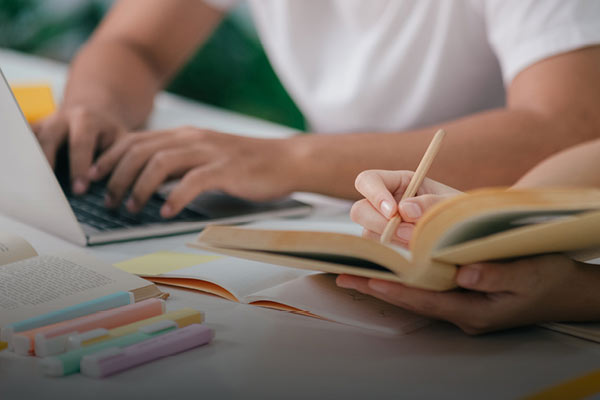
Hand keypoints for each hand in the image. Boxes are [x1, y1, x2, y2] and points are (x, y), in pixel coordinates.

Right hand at [32, 105, 126, 193]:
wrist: (95, 114)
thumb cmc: (109, 134)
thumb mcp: (120, 141)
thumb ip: (115, 159)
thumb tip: (109, 186)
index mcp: (87, 120)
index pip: (80, 143)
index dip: (79, 167)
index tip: (80, 190)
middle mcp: (62, 118)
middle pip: (49, 139)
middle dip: (50, 164)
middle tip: (52, 191)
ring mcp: (45, 123)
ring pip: (33, 142)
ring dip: (34, 163)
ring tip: (37, 186)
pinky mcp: (35, 130)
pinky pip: (26, 143)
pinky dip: (26, 158)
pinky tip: (30, 178)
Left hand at [89, 126, 295, 216]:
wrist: (286, 160)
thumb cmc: (247, 164)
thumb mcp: (207, 158)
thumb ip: (180, 164)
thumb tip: (148, 183)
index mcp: (185, 135)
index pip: (135, 141)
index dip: (109, 159)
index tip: (92, 178)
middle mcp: (192, 138)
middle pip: (140, 151)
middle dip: (117, 176)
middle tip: (107, 200)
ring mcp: (209, 152)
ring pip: (160, 163)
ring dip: (139, 188)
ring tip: (131, 208)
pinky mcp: (226, 169)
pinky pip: (192, 181)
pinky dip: (174, 198)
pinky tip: (166, 212)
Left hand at [337, 255, 599, 333]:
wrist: (567, 291)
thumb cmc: (549, 280)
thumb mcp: (529, 274)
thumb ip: (497, 275)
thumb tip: (464, 273)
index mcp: (474, 311)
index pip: (424, 300)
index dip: (395, 290)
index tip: (366, 279)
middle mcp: (462, 312)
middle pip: (412, 299)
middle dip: (379, 287)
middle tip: (344, 276)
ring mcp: (461, 305)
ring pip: (417, 293)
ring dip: (388, 281)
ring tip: (357, 270)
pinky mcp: (463, 296)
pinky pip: (428, 287)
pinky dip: (407, 277)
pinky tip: (392, 267)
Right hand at [351, 170, 460, 245]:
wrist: (468, 237)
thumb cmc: (460, 214)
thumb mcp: (451, 204)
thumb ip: (431, 203)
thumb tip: (405, 210)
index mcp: (398, 183)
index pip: (368, 180)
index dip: (374, 194)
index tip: (393, 211)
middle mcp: (384, 205)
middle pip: (360, 210)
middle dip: (380, 224)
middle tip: (409, 235)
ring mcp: (382, 228)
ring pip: (367, 234)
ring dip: (390, 242)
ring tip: (418, 246)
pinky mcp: (386, 249)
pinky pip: (377, 253)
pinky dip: (393, 255)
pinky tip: (414, 256)